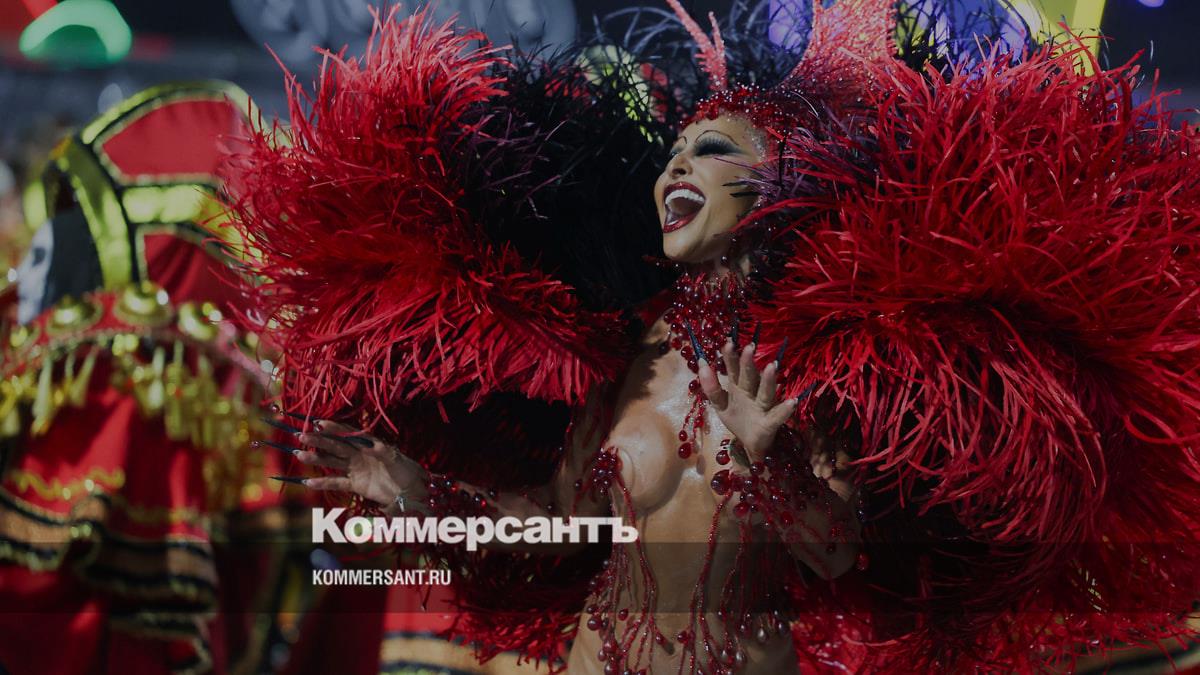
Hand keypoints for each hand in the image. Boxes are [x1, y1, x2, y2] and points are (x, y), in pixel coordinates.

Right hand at [279, 419, 428, 508]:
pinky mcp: (355, 484)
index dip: (334, 428)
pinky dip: (323, 483)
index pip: (348, 433)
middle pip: (335, 445)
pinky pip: (336, 483)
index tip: (318, 422)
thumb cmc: (406, 470)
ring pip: (332, 462)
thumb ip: (385, 453)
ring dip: (316, 459)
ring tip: (299, 455)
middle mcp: (359, 454)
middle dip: (319, 440)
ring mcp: (355, 469)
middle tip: (302, 435)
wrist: (410, 491)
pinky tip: (308, 481)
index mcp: (368, 443)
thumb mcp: (397, 460)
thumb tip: (375, 446)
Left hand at [697, 339, 798, 460]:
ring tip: (772, 367)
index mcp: (738, 388)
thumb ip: (711, 387)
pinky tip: (792, 401)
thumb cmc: (737, 419)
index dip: (730, 357)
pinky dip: (785, 409)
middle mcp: (752, 393)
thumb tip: (701, 362)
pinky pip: (777, 416)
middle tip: (750, 347)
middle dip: (748, 363)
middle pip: (749, 377)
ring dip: (769, 381)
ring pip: (765, 392)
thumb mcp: (720, 404)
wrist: (750, 445)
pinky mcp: (770, 423)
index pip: (733, 369)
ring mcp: (762, 407)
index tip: (728, 342)